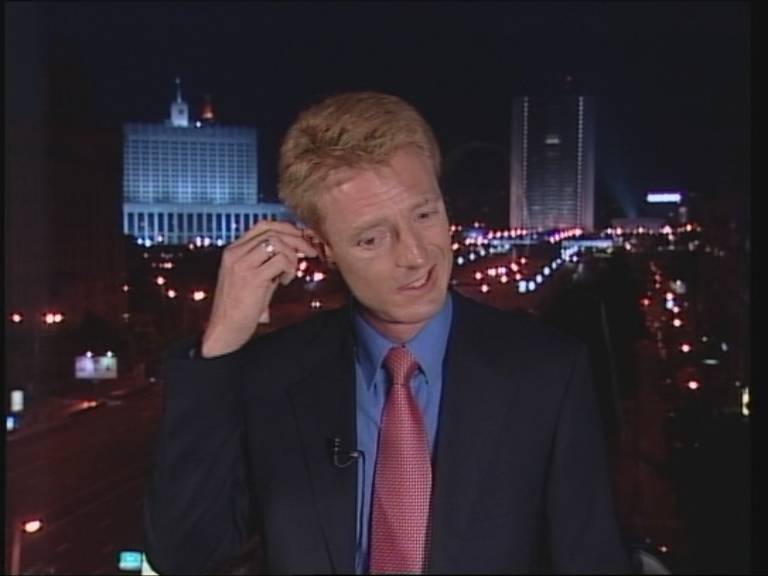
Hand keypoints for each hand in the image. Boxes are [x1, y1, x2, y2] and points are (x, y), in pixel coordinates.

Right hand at [200, 221, 318, 357]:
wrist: (225, 328)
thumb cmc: (240, 306)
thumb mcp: (252, 276)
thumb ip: (267, 261)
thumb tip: (294, 249)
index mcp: (233, 250)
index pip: (263, 225)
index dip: (286, 228)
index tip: (301, 237)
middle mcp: (235, 253)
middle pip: (272, 231)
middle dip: (297, 239)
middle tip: (310, 251)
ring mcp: (242, 264)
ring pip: (277, 243)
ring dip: (292, 256)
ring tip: (291, 272)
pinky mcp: (252, 277)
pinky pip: (280, 261)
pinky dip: (289, 269)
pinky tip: (285, 281)